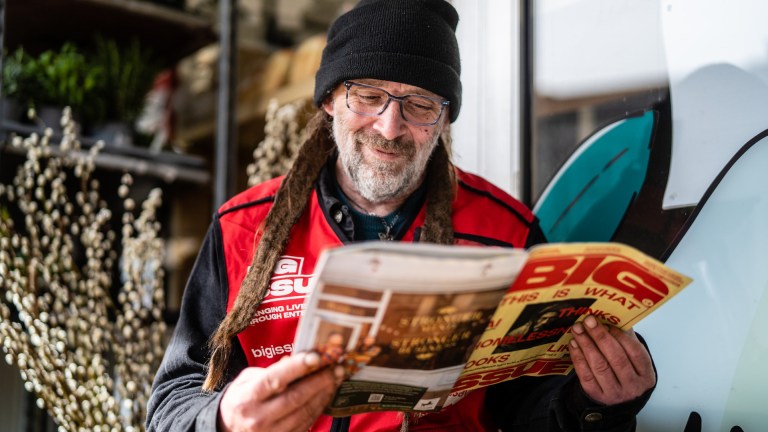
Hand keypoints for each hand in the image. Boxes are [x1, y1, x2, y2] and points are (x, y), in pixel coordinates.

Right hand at [218, 352, 344, 431]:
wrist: (229, 429)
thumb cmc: (241, 399)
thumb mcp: (246, 380)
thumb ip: (270, 371)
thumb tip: (295, 361)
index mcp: (248, 397)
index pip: (275, 380)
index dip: (297, 367)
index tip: (317, 356)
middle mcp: (259, 417)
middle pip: (296, 397)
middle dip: (319, 380)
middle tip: (336, 367)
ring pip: (305, 411)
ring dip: (324, 394)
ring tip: (336, 379)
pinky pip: (306, 423)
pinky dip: (319, 407)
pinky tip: (326, 394)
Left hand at [569, 315, 655, 405]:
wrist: (618, 402)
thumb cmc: (626, 374)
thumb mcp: (634, 361)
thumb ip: (627, 340)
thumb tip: (615, 317)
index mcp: (646, 375)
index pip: (636, 353)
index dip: (622, 336)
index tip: (608, 322)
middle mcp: (632, 386)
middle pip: (616, 359)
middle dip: (600, 337)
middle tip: (588, 320)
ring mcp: (614, 393)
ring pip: (600, 366)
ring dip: (587, 344)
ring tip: (578, 329)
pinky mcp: (596, 396)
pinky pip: (586, 375)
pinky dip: (578, 357)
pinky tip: (574, 344)